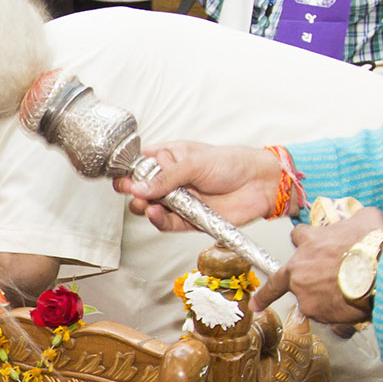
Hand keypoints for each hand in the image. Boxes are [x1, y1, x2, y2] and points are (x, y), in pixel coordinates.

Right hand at [116, 140, 281, 229]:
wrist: (260, 184)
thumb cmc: (233, 163)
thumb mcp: (195, 162)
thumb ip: (166, 176)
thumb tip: (140, 187)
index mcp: (171, 157)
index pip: (141, 164)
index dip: (129, 171)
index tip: (122, 176)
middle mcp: (173, 180)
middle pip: (143, 188)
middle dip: (134, 192)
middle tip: (132, 192)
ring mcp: (180, 200)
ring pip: (152, 208)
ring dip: (145, 207)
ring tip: (145, 204)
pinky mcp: (189, 219)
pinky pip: (168, 223)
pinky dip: (160, 220)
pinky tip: (157, 213)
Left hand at [256, 205, 382, 324]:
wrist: (378, 271)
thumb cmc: (372, 244)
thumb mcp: (366, 219)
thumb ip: (355, 221)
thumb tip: (361, 221)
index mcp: (310, 241)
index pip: (298, 237)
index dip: (305, 242)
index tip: (304, 245)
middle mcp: (299, 267)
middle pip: (280, 278)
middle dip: (267, 293)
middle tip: (258, 304)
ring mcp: (304, 291)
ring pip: (307, 298)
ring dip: (319, 300)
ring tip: (341, 299)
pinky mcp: (314, 310)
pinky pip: (322, 314)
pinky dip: (333, 313)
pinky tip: (348, 307)